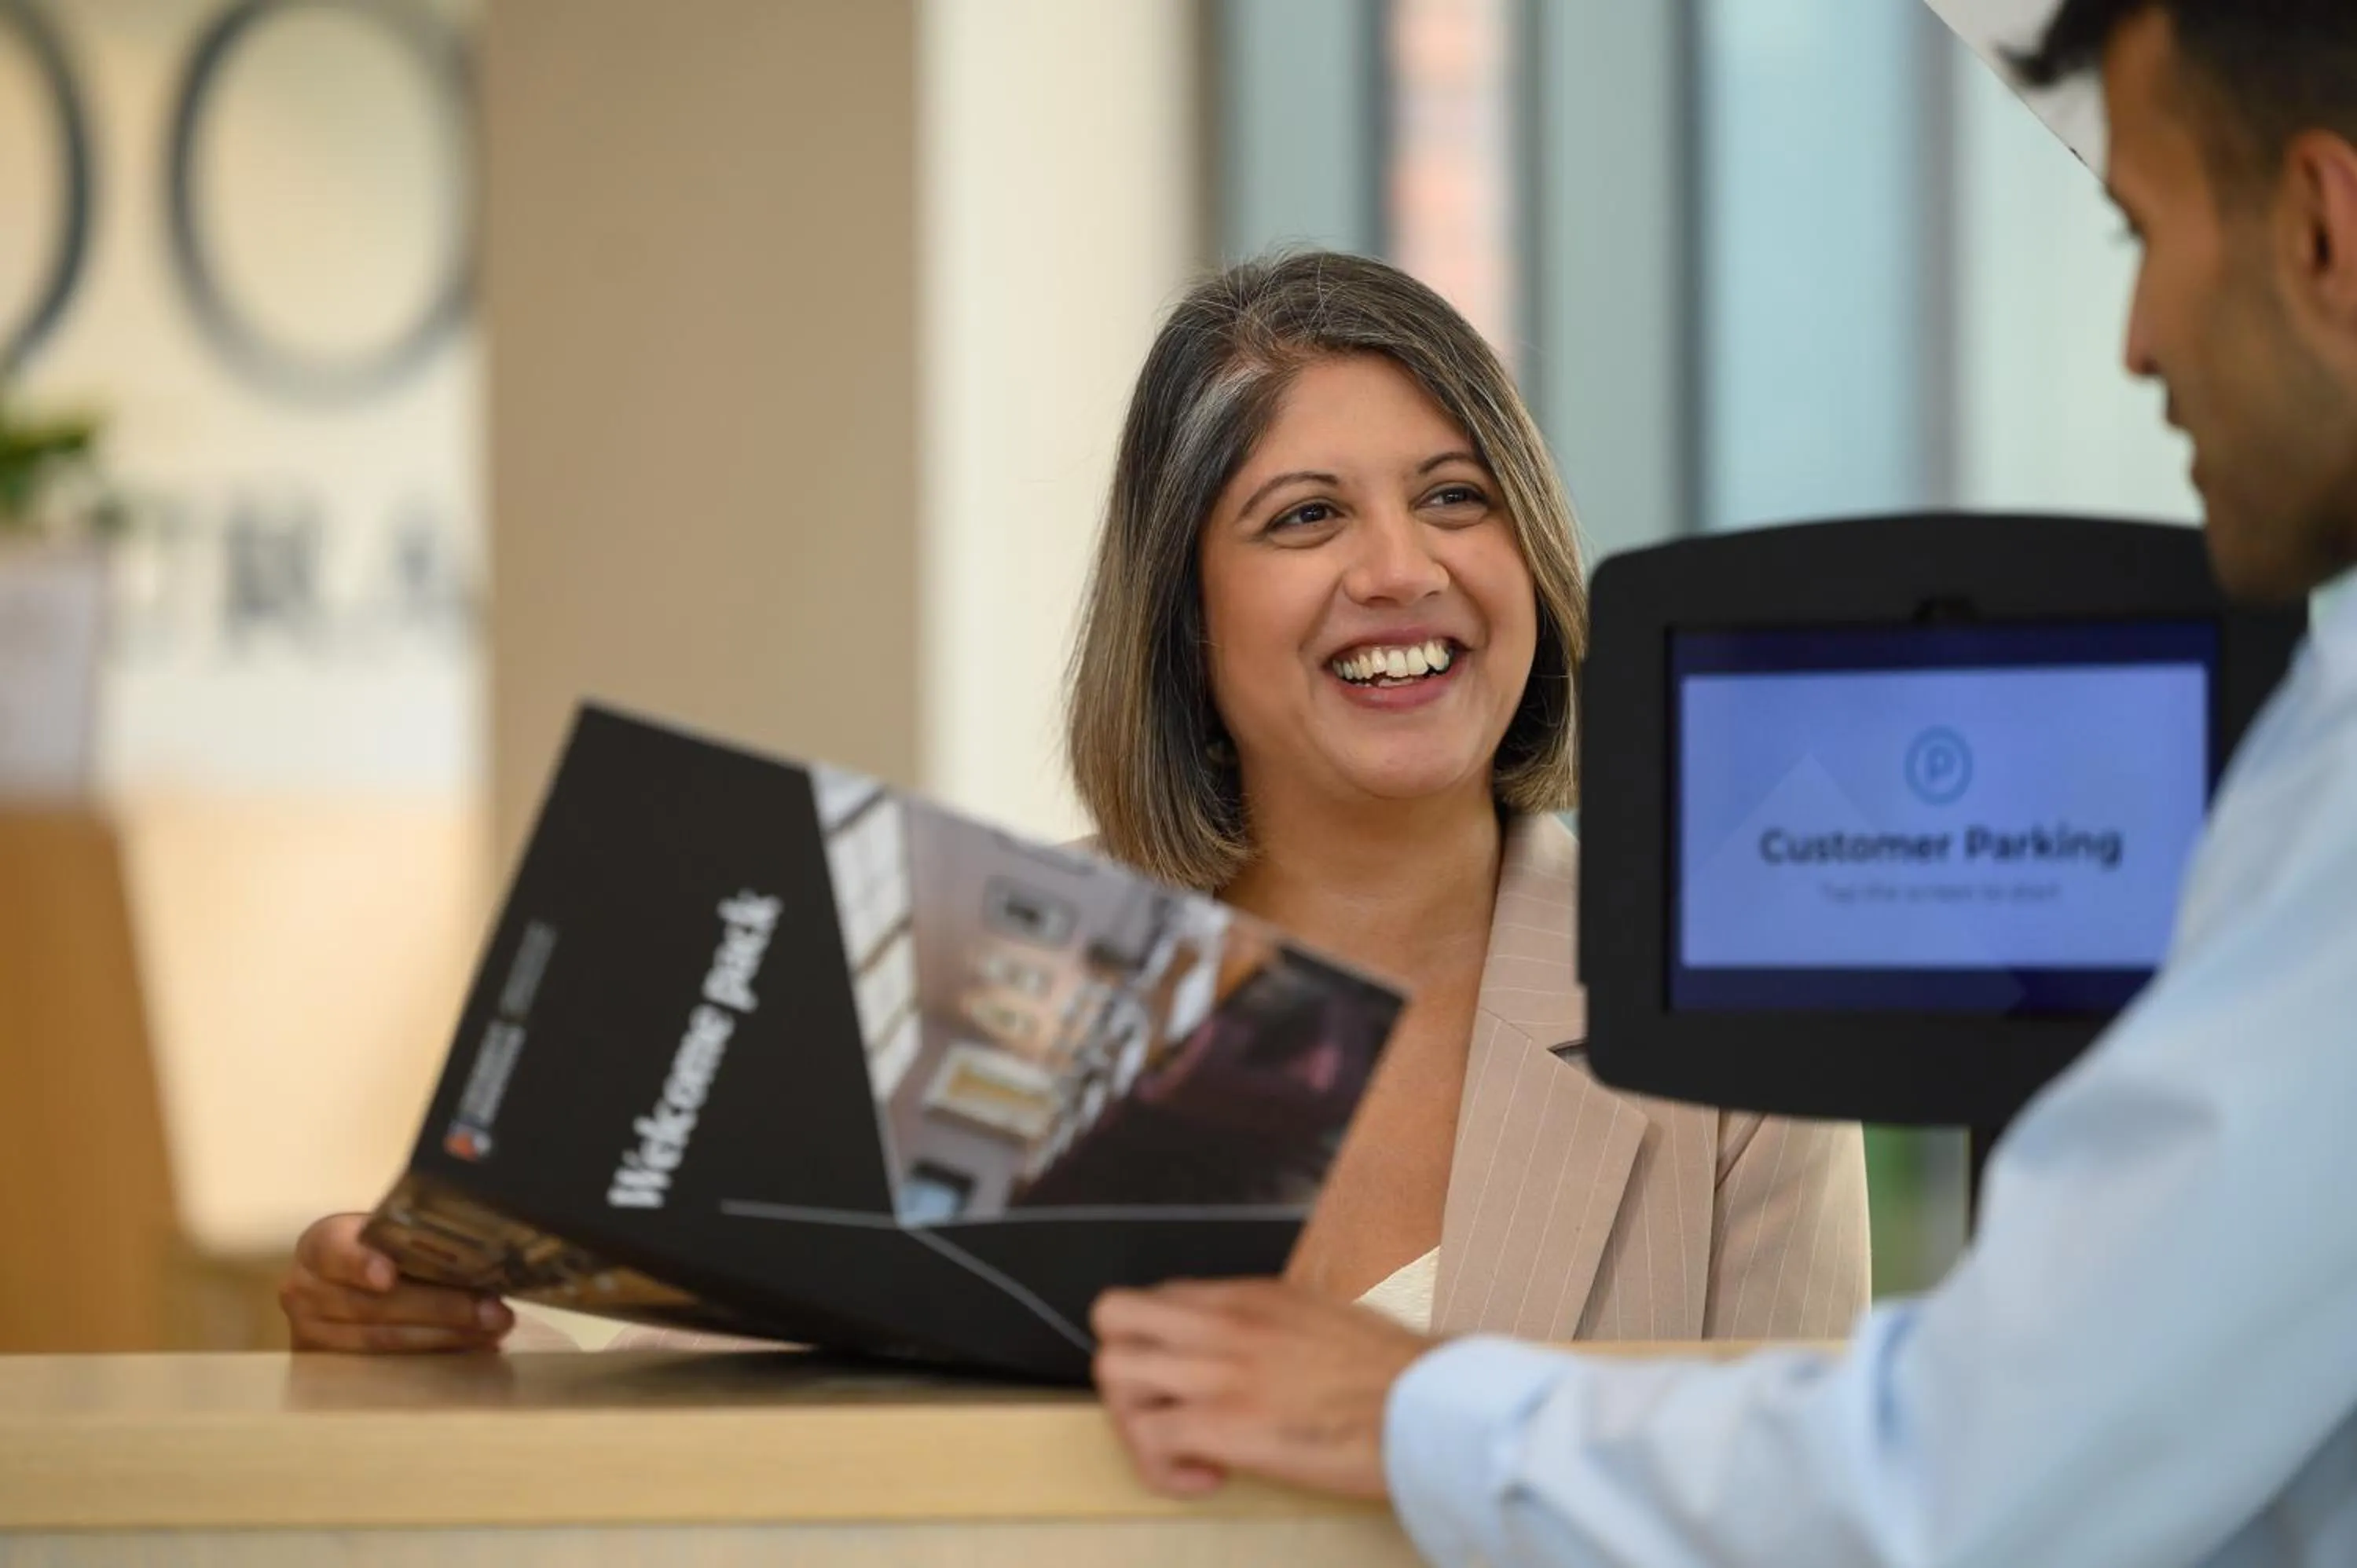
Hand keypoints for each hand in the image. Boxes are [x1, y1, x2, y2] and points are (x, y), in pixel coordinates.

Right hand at [279, 1213, 512, 1351]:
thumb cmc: (378, 1248)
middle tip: (492, 1312)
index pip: (337, 1252)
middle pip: (372, 1307)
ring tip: (492, 1331)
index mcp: (320, 1245)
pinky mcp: (328, 1367)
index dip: (362, 1264)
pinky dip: (435, 1356)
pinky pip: (385, 1367)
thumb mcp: (387, 1231)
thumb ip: (417, 1237)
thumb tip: (482, 1241)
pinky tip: (474, 1349)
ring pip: (382, 1342)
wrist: (344, 1279)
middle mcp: (306, 1290)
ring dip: (444, 1338)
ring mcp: (311, 1333)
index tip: (389, 1278)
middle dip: (439, 1309)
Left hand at [1091, 1279, 1437, 1500]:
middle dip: (1122, 1368)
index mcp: (1249, 1296)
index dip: (1161, 1345)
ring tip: (1180, 1449)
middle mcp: (1222, 1322)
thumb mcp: (1325, 1318)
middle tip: (1160, 1411)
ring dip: (1134, 1420)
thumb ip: (1278, 1325)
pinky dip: (1161, 1469)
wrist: (1424, 1405)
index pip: (1160, 1298)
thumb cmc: (1395, 1373)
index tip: (1191, 1384)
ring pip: (1113, 1373)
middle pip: (1112, 1316)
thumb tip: (1264, 1352)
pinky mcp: (1221, 1424)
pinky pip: (1147, 1439)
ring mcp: (1217, 1370)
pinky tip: (1207, 1479)